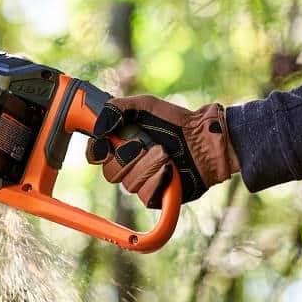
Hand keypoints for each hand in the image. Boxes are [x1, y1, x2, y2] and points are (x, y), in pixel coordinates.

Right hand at [85, 94, 239, 206]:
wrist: (205, 142)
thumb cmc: (177, 122)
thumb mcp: (146, 105)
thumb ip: (117, 108)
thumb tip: (98, 128)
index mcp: (121, 144)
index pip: (97, 154)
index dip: (98, 152)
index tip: (107, 145)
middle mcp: (128, 164)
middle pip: (110, 172)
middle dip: (128, 157)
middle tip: (144, 144)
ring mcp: (142, 182)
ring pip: (129, 184)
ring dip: (149, 166)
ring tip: (166, 154)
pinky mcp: (156, 196)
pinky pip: (146, 195)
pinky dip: (158, 180)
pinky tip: (171, 170)